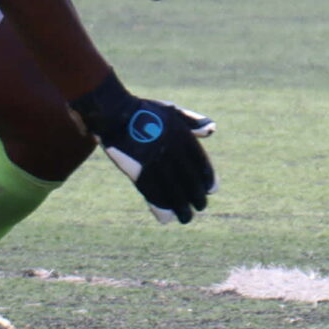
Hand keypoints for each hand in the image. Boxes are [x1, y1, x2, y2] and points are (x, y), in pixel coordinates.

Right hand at [71, 74, 215, 224]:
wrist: (116, 114)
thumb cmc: (146, 111)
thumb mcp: (173, 110)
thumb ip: (193, 121)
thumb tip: (212, 129)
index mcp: (183, 137)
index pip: (200, 163)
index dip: (208, 178)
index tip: (212, 190)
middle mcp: (172, 152)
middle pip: (189, 180)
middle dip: (196, 196)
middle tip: (200, 207)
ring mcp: (154, 163)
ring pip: (172, 190)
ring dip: (180, 207)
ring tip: (186, 218)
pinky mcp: (137, 172)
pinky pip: (151, 192)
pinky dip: (160, 206)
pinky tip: (166, 216)